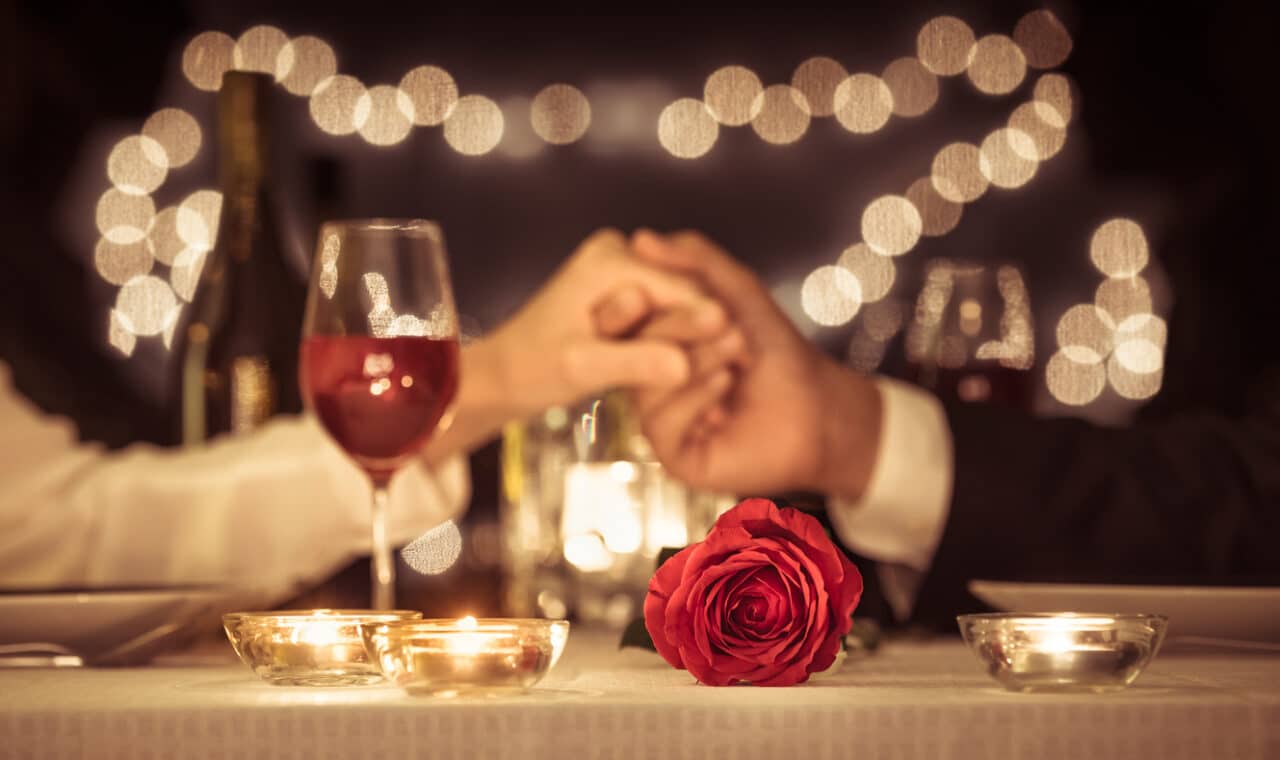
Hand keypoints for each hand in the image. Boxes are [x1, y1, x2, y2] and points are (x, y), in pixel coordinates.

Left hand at [482, 228, 732, 411]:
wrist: (502, 376)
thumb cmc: (532, 370)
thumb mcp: (583, 369)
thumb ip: (635, 363)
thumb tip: (686, 366)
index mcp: (609, 259)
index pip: (681, 289)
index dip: (713, 324)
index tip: (746, 356)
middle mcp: (619, 252)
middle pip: (684, 293)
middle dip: (706, 331)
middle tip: (742, 364)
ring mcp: (622, 269)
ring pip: (678, 305)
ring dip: (694, 338)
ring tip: (726, 370)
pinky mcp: (624, 291)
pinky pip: (665, 314)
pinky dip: (677, 340)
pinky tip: (696, 368)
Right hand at [627, 230, 883, 498]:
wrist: (819, 406)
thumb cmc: (778, 352)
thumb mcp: (737, 292)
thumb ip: (694, 260)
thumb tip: (640, 238)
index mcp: (655, 344)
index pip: (622, 317)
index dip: (642, 299)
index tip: (679, 288)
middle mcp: (650, 381)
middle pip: (631, 349)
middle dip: (679, 325)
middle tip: (723, 317)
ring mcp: (661, 419)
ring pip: (645, 385)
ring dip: (694, 357)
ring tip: (737, 347)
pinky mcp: (676, 455)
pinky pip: (660, 425)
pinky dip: (693, 397)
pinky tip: (726, 382)